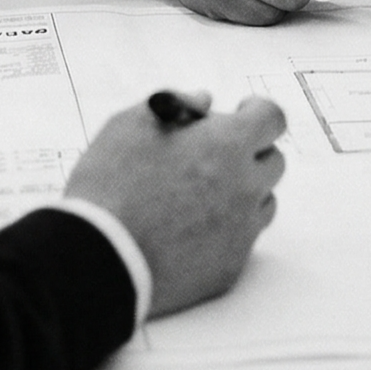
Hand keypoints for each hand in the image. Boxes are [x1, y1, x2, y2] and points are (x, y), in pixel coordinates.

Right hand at [65, 93, 287, 315]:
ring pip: (263, 202)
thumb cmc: (111, 185)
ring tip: (200, 194)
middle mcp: (245, 187)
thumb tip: (203, 101)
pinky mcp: (230, 268)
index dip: (256, 111)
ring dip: (244, 191)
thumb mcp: (132, 124)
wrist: (98, 260)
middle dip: (250, 151)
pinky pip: (243, 239)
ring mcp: (241, 231)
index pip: (272, 118)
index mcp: (226, 145)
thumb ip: (176, 104)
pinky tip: (191, 229)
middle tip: (213, 155)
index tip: (239, 113)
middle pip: (273, 161)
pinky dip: (227, 228)